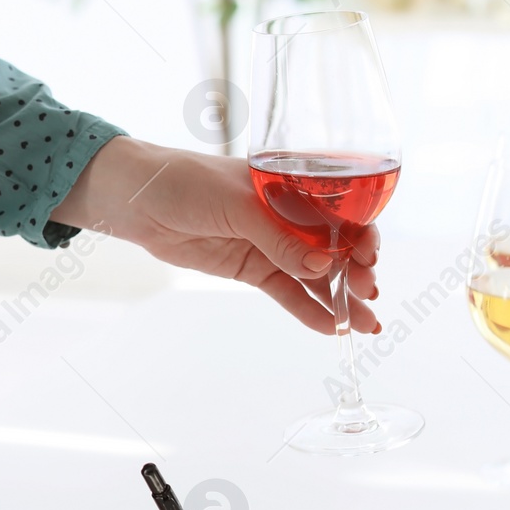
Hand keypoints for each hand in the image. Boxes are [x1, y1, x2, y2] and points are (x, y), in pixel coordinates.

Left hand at [51, 136, 379, 333]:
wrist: (139, 200)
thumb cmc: (188, 182)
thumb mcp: (238, 203)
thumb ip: (280, 236)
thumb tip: (321, 267)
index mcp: (293, 185)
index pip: (340, 211)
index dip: (361, 234)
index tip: (369, 257)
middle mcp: (289, 215)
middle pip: (334, 247)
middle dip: (356, 272)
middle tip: (368, 293)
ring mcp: (272, 244)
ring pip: (315, 276)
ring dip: (341, 299)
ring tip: (364, 325)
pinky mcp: (252, 268)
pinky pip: (287, 292)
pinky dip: (308, 310)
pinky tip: (330, 328)